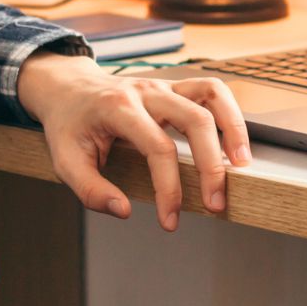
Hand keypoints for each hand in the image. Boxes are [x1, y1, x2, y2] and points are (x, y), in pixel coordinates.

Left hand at [16, 54, 251, 230]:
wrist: (67, 89)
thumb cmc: (69, 126)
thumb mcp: (65, 161)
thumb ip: (91, 190)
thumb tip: (125, 212)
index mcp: (117, 107)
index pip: (157, 147)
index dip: (169, 187)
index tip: (171, 220)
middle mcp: (146, 90)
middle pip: (195, 119)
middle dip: (210, 165)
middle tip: (216, 203)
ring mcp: (163, 84)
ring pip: (212, 95)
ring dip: (233, 129)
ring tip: (242, 167)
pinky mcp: (175, 88)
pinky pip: (212, 91)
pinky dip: (230, 114)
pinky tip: (234, 144)